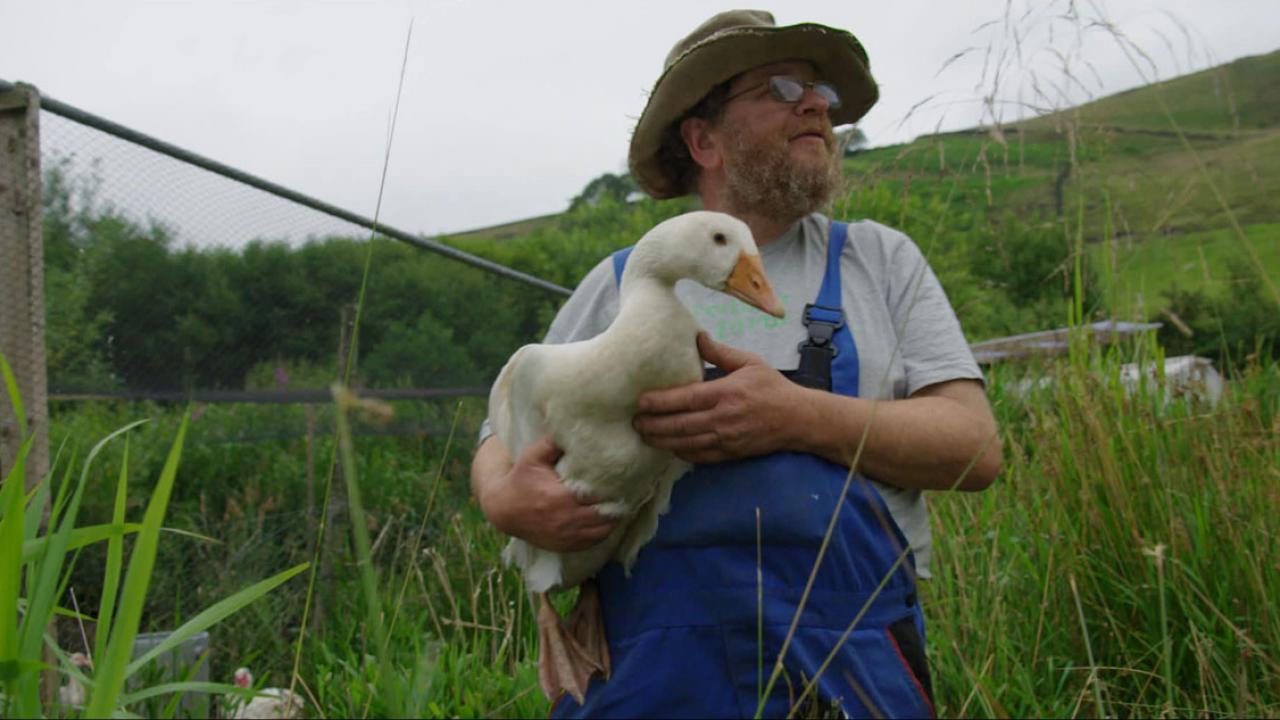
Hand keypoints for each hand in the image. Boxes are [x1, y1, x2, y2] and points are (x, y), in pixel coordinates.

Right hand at [479, 436, 617, 551]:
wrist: (504, 510)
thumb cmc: (521, 479)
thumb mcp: (532, 457)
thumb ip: (552, 442)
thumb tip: (573, 428)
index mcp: (562, 496)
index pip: (600, 494)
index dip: (614, 487)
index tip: (622, 478)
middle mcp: (567, 519)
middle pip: (606, 514)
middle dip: (617, 503)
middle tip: (626, 491)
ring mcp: (567, 535)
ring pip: (604, 530)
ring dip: (613, 518)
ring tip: (619, 504)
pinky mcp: (566, 545)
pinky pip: (594, 541)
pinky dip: (603, 531)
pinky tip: (606, 519)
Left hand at [632, 332, 808, 462]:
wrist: (799, 420)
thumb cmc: (773, 388)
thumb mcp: (750, 363)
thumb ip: (720, 353)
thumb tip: (698, 337)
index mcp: (726, 393)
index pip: (686, 399)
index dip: (660, 402)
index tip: (641, 401)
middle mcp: (723, 418)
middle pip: (679, 425)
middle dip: (653, 425)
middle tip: (633, 421)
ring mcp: (726, 439)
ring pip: (685, 443)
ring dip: (661, 441)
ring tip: (644, 435)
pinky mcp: (730, 453)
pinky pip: (699, 456)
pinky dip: (680, 453)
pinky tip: (668, 447)